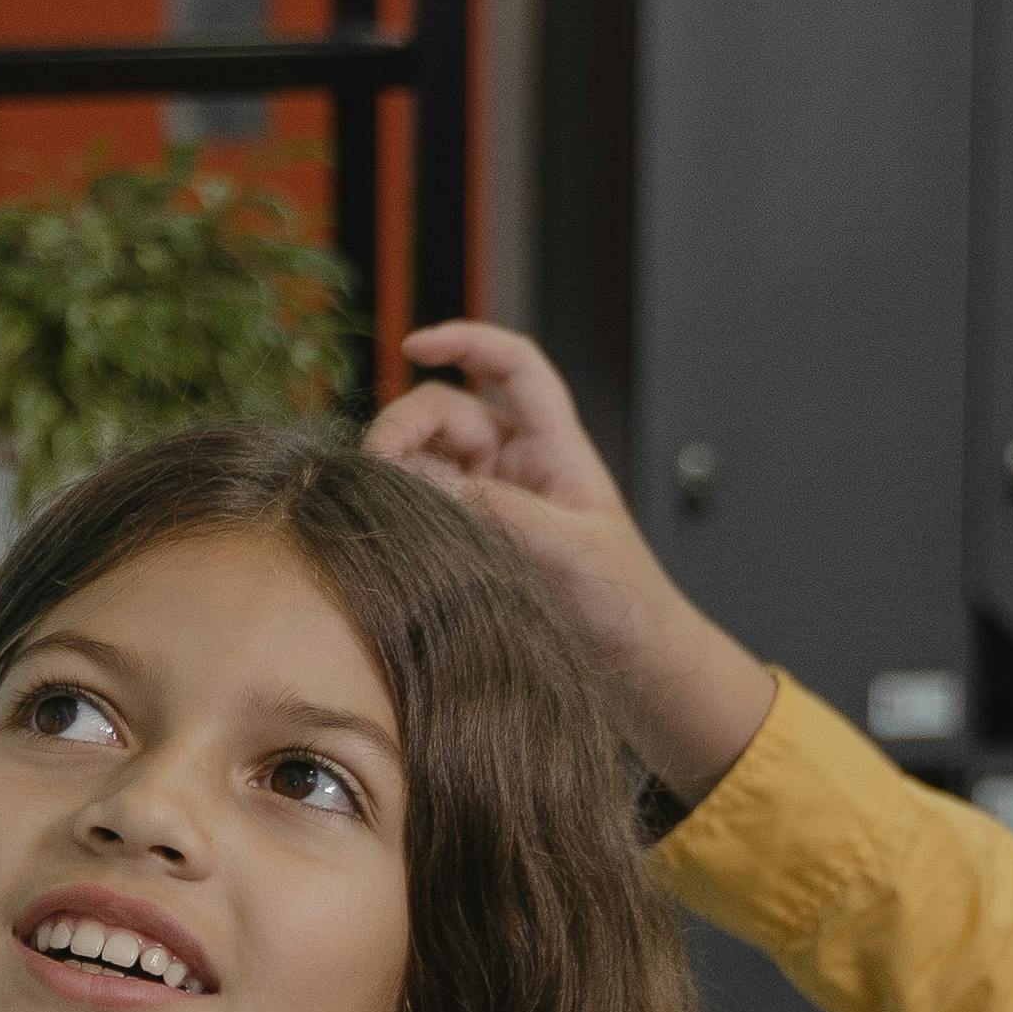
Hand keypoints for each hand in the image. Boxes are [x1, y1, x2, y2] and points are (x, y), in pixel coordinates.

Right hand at [365, 318, 772, 803]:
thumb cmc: (625, 605)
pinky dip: (398, 508)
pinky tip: (382, 527)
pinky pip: (423, 510)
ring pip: (426, 461)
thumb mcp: (568, 552)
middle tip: (375, 463)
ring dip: (396, 469)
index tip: (415, 344)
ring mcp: (492, 505)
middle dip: (407, 423)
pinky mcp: (472, 544)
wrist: (637, 669)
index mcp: (556, 448)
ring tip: (376, 500)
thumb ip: (500, 512)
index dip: (467, 341)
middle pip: (450, 412)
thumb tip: (423, 482)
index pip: (513, 367)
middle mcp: (519, 467)